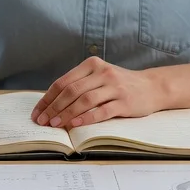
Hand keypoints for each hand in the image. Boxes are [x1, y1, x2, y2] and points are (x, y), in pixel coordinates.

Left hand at [31, 57, 164, 128]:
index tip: (37, 112)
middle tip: (42, 121)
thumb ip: (80, 84)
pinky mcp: (124, 102)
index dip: (48, 98)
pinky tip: (75, 124)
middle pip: (71, 91)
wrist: (152, 87)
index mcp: (92, 64)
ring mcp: (114, 87)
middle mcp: (102, 73)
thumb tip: (52, 104)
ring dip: (66, 114)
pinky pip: (101, 111)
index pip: (63, 82)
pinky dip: (86, 118)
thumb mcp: (100, 76)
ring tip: (55, 125)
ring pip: (84, 100)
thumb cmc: (120, 84)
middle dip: (53, 108)